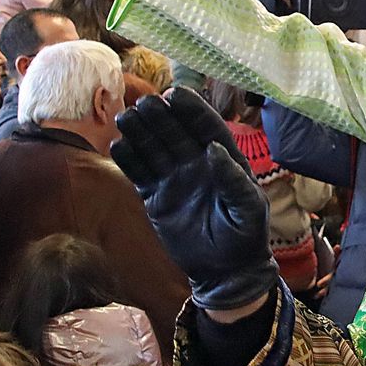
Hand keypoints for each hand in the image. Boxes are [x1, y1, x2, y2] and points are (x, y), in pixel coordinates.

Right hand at [112, 89, 280, 311]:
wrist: (225, 272)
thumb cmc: (244, 238)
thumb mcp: (248, 209)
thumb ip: (234, 179)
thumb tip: (214, 149)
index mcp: (224, 160)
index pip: (206, 127)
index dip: (191, 110)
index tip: (174, 93)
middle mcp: (197, 164)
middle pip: (175, 133)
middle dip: (160, 117)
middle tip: (143, 103)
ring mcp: (175, 179)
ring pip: (154, 149)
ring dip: (140, 132)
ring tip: (125, 118)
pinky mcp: (157, 197)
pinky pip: (140, 174)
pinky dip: (128, 160)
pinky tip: (116, 146)